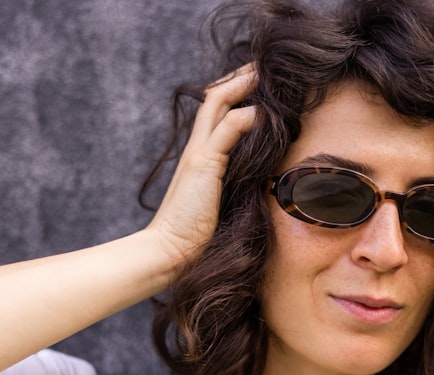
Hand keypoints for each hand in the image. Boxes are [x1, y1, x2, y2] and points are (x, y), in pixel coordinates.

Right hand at [147, 64, 258, 266]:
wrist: (169, 250)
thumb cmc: (194, 235)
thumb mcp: (220, 202)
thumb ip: (234, 185)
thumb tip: (259, 176)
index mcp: (200, 155)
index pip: (215, 111)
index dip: (235, 93)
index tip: (257, 83)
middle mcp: (197, 148)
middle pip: (215, 98)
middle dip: (239, 78)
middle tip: (263, 66)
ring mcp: (198, 153)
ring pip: (218, 103)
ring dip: (243, 85)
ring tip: (264, 74)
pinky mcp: (204, 164)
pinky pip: (227, 129)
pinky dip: (246, 116)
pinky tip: (263, 111)